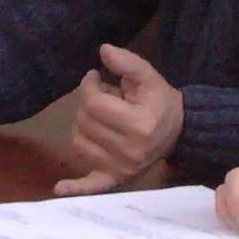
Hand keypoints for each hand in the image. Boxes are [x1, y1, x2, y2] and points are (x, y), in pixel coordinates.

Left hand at [53, 44, 183, 195]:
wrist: (177, 131)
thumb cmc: (159, 101)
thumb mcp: (148, 76)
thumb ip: (127, 62)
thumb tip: (103, 50)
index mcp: (139, 125)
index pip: (94, 103)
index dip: (89, 85)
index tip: (94, 77)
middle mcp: (130, 152)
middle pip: (84, 121)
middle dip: (88, 103)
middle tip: (104, 97)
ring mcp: (121, 169)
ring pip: (79, 141)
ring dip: (83, 125)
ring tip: (101, 117)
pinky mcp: (114, 179)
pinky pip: (90, 185)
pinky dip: (75, 187)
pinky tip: (60, 188)